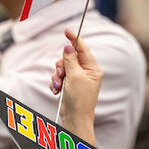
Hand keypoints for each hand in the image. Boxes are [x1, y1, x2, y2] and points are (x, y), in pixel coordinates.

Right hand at [51, 27, 102, 142]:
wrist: (75, 118)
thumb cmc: (79, 100)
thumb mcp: (74, 76)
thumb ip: (70, 60)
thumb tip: (69, 46)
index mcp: (93, 69)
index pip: (83, 48)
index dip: (74, 38)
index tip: (66, 30)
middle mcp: (86, 72)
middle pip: (69, 57)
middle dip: (61, 65)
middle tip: (61, 74)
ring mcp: (77, 78)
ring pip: (62, 67)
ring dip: (57, 75)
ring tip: (58, 85)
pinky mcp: (69, 85)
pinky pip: (58, 76)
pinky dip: (55, 82)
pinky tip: (56, 90)